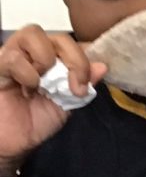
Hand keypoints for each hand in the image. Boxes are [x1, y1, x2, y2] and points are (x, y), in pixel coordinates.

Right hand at [0, 26, 105, 169]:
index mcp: (54, 58)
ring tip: (43, 85)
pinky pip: (15, 57)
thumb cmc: (35, 121)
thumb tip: (102, 66)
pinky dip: (27, 74)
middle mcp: (34, 51)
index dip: (86, 56)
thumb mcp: (68, 104)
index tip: (90, 81)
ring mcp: (14, 54)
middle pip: (59, 36)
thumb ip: (85, 84)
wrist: (13, 143)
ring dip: (46, 62)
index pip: (75, 42)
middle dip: (75, 60)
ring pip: (33, 34)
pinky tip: (27, 90)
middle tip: (75, 87)